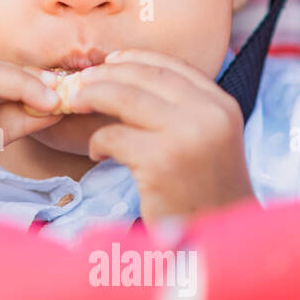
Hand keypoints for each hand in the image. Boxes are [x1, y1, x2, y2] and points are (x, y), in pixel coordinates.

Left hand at [68, 49, 253, 222]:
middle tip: (80, 84)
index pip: (172, 65)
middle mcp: (209, 114)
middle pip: (144, 76)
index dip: (135, 58)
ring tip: (77, 107)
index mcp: (222, 106)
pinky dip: (96, 143)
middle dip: (105, 75)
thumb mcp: (206, 141)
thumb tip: (127, 79)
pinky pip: (112, 136)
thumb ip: (180, 111)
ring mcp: (186, 136)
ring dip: (92, 98)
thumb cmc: (203, 194)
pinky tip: (98, 155)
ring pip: (123, 97)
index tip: (110, 61)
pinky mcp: (160, 161)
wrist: (216, 241)